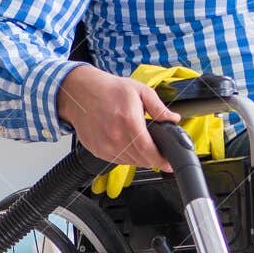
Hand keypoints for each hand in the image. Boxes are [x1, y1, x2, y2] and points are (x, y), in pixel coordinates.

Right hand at [57, 64, 179, 172]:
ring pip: (130, 162)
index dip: (161, 160)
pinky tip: (127, 144)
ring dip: (140, 158)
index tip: (168, 163)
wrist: (80, 92)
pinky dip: (126, 157)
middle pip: (141, 160)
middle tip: (158, 152)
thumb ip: (158, 107)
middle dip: (153, 159)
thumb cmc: (109, 89)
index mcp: (129, 121)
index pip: (148, 151)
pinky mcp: (97, 150)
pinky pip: (117, 160)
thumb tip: (173, 119)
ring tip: (142, 145)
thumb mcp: (139, 90)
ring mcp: (105, 146)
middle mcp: (115, 137)